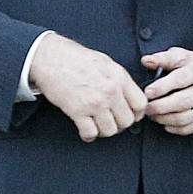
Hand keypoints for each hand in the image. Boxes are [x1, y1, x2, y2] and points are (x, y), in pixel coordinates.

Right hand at [29, 32, 146, 141]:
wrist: (52, 58)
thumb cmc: (76, 58)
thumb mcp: (107, 63)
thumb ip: (120, 80)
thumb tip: (129, 94)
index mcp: (120, 78)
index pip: (140, 104)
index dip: (137, 113)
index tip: (132, 115)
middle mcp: (110, 91)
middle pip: (127, 120)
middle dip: (121, 124)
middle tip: (113, 122)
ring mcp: (95, 102)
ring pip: (110, 130)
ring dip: (105, 131)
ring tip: (99, 126)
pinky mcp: (77, 111)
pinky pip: (90, 133)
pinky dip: (89, 135)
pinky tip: (87, 131)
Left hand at [142, 48, 192, 134]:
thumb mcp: (181, 57)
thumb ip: (163, 58)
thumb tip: (145, 61)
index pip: (181, 79)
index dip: (162, 87)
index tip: (147, 92)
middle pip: (183, 101)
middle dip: (160, 106)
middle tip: (146, 107)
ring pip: (185, 118)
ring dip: (164, 119)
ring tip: (152, 115)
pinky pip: (188, 129)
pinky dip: (173, 128)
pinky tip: (164, 122)